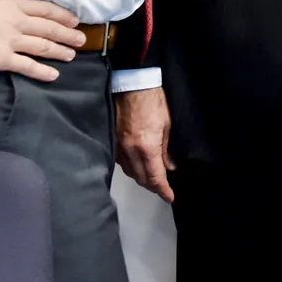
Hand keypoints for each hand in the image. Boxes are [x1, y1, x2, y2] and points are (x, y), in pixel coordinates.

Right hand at [0, 0, 85, 81]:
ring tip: (71, 55)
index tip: (74, 20)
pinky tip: (53, 75)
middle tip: (81, 39)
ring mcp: (11, 41)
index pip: (45, 9)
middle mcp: (17, 22)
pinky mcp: (2, 59)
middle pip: (49, 28)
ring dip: (60, 51)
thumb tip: (12, 11)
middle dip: (67, 34)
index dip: (62, 15)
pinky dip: (42, 71)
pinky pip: (28, 66)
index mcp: (13, 5)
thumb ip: (4, 7)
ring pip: (43, 46)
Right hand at [114, 87, 173, 201]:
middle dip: (152, 186)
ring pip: (129, 172)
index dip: (163, 190)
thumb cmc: (153, 101)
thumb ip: (166, 149)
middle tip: (162, 188)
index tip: (169, 197)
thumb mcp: (167, 125)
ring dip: (141, 178)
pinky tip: (137, 165)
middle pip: (140, 178)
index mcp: (146, 147)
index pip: (155, 177)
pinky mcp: (112, 141)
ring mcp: (118, 147)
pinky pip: (121, 162)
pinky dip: (131, 168)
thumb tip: (169, 167)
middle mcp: (130, 151)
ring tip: (151, 179)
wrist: (131, 84)